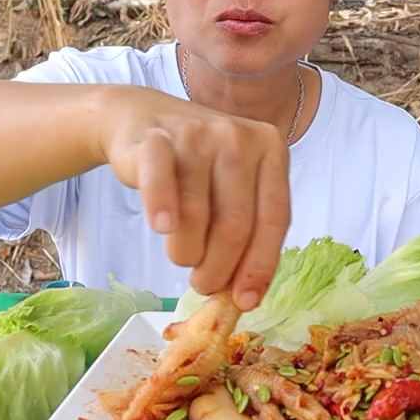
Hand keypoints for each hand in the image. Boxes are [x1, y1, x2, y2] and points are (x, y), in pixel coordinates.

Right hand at [96, 86, 289, 309]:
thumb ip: (247, 227)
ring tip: (182, 257)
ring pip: (196, 215)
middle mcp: (239, 138)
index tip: (246, 301)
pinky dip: (161, 210)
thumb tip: (244, 294)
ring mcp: (198, 135)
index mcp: (271, 149)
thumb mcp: (235, 185)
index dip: (260, 265)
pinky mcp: (156, 139)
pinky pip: (161, 182)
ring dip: (186, 252)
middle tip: (204, 285)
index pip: (275, 217)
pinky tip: (163, 228)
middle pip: (236, 224)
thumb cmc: (199, 164)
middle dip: (219, 268)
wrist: (144, 118)